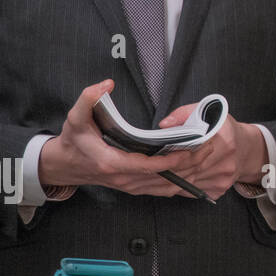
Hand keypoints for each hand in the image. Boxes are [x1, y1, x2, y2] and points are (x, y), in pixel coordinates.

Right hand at [39, 79, 202, 195]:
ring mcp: (130, 186)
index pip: (147, 166)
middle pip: (163, 177)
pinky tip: (196, 172)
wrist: (65, 165)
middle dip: (189, 164)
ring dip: (189, 173)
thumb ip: (88, 99)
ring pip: (166, 186)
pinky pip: (162, 190)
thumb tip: (106, 84)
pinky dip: (181, 182)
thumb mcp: (75, 117)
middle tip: (210, 148)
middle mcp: (124, 179)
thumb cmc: (73, 140)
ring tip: (208, 156)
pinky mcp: (135, 188)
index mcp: (111, 163)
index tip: (189, 150)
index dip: (170, 161)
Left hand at [156, 104, 267, 199]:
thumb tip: (164, 125)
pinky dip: (178, 187)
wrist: (248, 150)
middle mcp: (225, 161)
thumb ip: (185, 114)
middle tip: (143, 169)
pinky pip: (192, 191)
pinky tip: (168, 181)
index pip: (189, 152)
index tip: (152, 156)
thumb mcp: (209, 113)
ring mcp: (222, 178)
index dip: (167, 156)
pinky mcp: (219, 189)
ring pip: (186, 183)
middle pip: (185, 170)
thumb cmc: (225, 130)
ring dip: (166, 181)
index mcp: (223, 139)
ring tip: (149, 177)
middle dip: (162, 171)